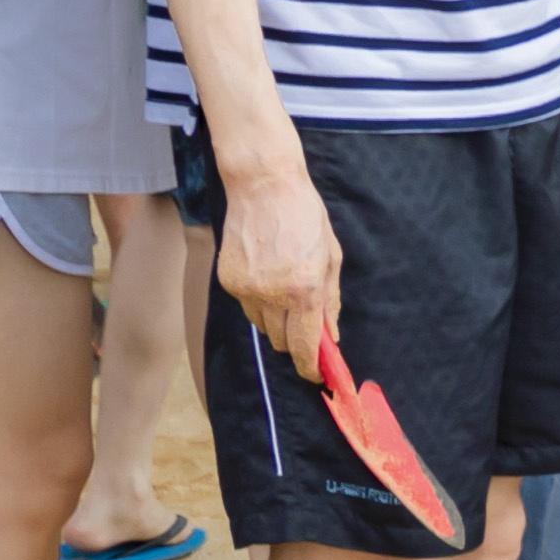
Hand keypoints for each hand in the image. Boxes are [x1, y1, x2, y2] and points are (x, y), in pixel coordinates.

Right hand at [212, 149, 343, 380]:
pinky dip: (259, 303)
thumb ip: (330, 299)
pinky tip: (267, 277)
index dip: (311, 366)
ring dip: (277, 321)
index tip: (316, 374)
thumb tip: (331, 334)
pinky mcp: (228, 281)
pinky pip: (247, 308)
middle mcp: (273, 294)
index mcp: (304, 289)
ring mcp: (247, 289)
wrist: (264, 185)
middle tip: (305, 327)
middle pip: (281, 342)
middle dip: (295, 341)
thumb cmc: (304, 215)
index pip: (305, 345)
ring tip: (285, 290)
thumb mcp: (330, 255)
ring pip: (263, 327)